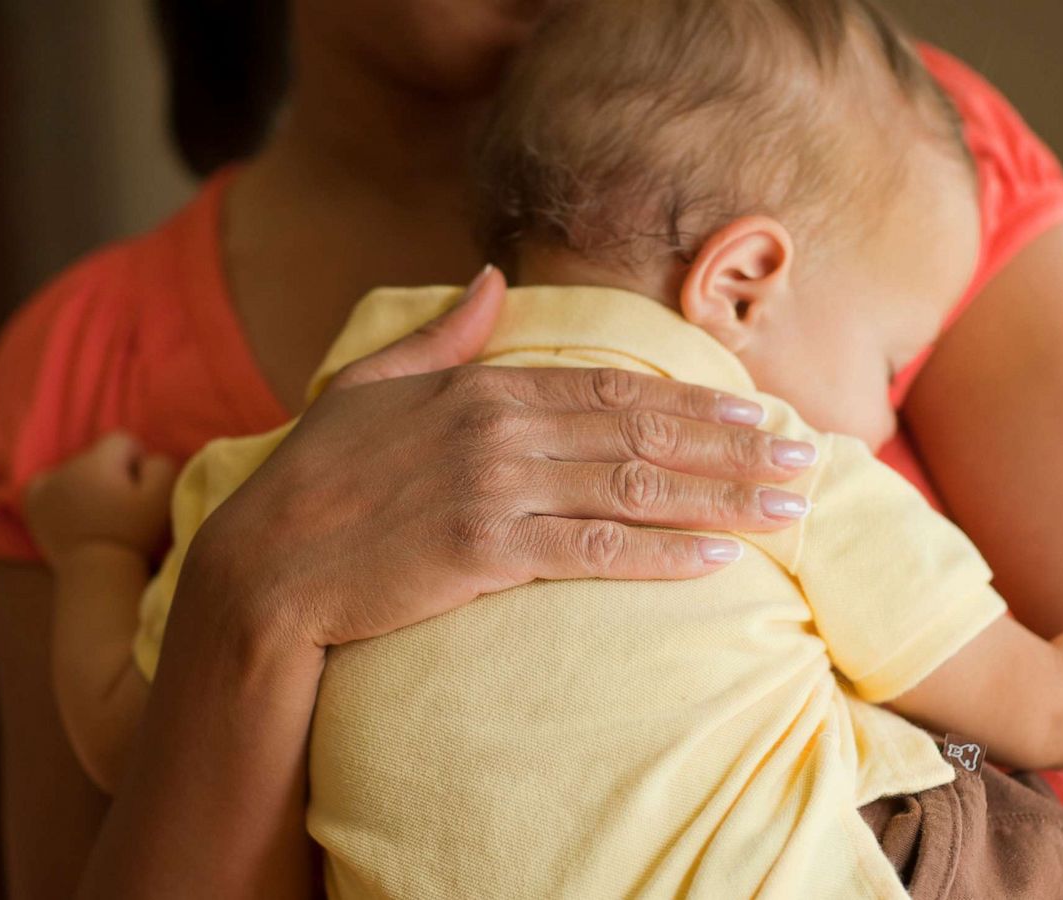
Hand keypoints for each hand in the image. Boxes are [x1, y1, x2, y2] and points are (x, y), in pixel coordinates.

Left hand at [24, 431, 179, 564]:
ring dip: (88, 484)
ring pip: (75, 470)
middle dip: (112, 473)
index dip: (136, 463)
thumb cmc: (135, 534)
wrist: (98, 573)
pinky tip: (71, 508)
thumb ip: (161, 464)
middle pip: (97, 456)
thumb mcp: (164, 496)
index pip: (122, 441)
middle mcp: (67, 467)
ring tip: (100, 514)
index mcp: (97, 461)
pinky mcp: (33, 504)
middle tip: (122, 507)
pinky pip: (46, 483)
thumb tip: (145, 458)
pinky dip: (58, 491)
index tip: (139, 491)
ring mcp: (46, 485)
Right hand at [179, 266, 818, 651]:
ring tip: (786, 509)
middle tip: (802, 460)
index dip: (692, 399)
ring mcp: (494, 491)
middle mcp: (500, 430)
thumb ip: (441, 335)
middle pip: (643, 435)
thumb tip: (493, 282)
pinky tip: (717, 560)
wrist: (260, 569)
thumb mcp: (369, 386)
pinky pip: (594, 552)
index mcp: (482, 387)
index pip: (612, 387)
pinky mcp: (483, 554)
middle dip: (732, 449)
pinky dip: (660, 555)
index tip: (753, 408)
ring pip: (635, 489)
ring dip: (721, 499)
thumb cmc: (315, 480)